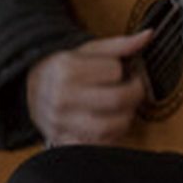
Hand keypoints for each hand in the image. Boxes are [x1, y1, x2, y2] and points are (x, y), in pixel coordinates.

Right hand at [25, 28, 152, 146]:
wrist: (33, 91)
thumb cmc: (65, 69)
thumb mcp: (88, 51)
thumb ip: (120, 45)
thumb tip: (149, 35)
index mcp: (66, 69)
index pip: (115, 71)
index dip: (125, 70)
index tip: (123, 72)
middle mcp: (62, 97)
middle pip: (117, 100)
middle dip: (134, 94)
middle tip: (133, 90)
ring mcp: (62, 123)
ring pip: (111, 127)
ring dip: (126, 118)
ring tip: (122, 108)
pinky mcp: (64, 142)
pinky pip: (98, 147)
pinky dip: (111, 138)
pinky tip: (110, 125)